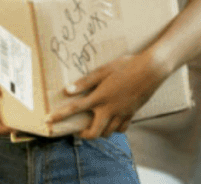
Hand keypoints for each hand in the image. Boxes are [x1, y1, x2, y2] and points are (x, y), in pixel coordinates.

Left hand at [46, 53, 166, 138]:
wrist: (152, 70)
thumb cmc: (127, 66)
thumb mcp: (104, 70)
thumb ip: (86, 82)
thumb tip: (67, 90)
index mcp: (100, 97)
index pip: (75, 109)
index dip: (60, 116)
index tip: (48, 120)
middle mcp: (110, 109)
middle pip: (94, 132)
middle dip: (83, 135)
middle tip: (77, 131)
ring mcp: (122, 113)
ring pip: (108, 132)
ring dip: (98, 131)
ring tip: (92, 125)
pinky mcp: (132, 113)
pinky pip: (122, 128)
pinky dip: (114, 129)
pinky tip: (111, 122)